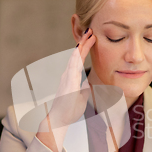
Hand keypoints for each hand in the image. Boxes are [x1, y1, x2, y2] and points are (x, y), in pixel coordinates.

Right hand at [37, 28, 95, 151]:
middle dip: (84, 42)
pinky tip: (79, 50)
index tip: (92, 38)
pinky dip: (76, 58)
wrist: (60, 120)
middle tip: (91, 31)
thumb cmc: (69, 110)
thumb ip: (83, 89)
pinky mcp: (67, 84)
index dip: (85, 48)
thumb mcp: (81, 97)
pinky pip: (72, 68)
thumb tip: (87, 84)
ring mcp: (67, 78)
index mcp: (72, 77)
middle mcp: (68, 75)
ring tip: (88, 36)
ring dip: (81, 47)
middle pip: (76, 55)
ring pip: (74, 58)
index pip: (79, 60)